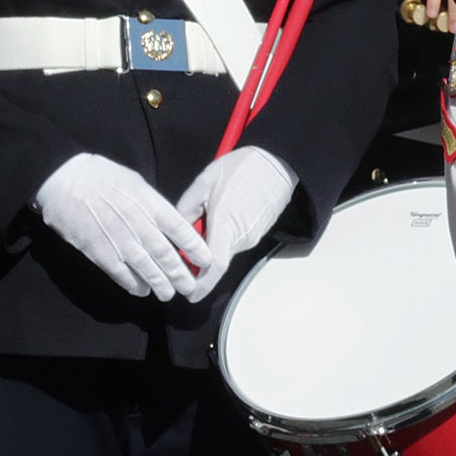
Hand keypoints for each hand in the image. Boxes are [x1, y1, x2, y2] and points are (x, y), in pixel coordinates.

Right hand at [33, 152, 213, 300]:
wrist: (65, 181)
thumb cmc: (101, 176)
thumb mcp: (135, 182)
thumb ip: (153, 204)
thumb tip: (170, 222)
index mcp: (150, 204)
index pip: (181, 230)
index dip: (196, 248)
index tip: (207, 261)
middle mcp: (138, 225)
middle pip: (167, 256)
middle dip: (181, 275)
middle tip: (190, 287)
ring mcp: (119, 241)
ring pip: (147, 270)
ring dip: (160, 285)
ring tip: (169, 294)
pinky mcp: (99, 253)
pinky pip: (121, 275)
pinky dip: (134, 285)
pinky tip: (142, 291)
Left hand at [174, 147, 299, 297]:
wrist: (279, 162)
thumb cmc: (242, 168)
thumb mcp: (204, 182)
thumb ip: (186, 208)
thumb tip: (176, 230)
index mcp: (225, 225)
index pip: (214, 267)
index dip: (200, 285)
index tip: (188, 293)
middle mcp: (242, 237)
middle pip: (217, 261)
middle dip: (199, 263)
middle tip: (181, 253)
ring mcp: (253, 236)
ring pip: (226, 250)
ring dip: (211, 246)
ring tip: (201, 223)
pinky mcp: (259, 231)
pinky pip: (236, 241)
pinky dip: (223, 237)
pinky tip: (218, 217)